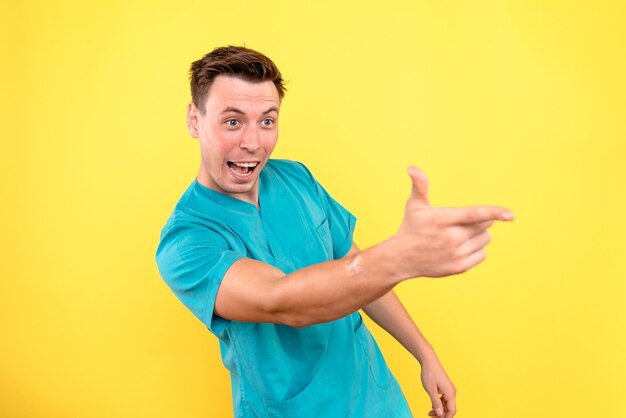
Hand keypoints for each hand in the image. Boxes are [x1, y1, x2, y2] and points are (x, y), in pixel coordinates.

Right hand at [393, 166, 513, 278]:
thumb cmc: (411, 227)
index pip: (474, 214)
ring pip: (486, 239)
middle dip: (478, 221)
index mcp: (442, 219)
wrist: (402, 258)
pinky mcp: (460, 267)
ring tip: (457, 236)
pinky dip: (475, 249)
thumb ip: (419, 185)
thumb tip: (411, 168)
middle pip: (484, 225)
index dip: (494, 212)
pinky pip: (482, 254)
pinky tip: (458, 248)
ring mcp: (456, 254)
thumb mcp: (414, 205)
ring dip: (478, 235)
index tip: (511, 215)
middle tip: (458, 223)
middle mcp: (451, 238)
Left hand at [421, 355, 456, 416]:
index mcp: (450, 393)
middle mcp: (452, 392)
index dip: (445, 417)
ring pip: (447, 404)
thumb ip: (436, 403)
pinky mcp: (445, 387)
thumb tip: (440, 414)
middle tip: (431, 417)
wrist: (429, 361)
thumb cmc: (430, 373)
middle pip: (449, 408)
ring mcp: (449, 389)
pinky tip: (432, 406)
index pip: (451, 410)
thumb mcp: (431, 390)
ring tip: (430, 413)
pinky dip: (439, 404)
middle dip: (441, 414)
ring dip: (440, 410)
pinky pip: (444, 399)